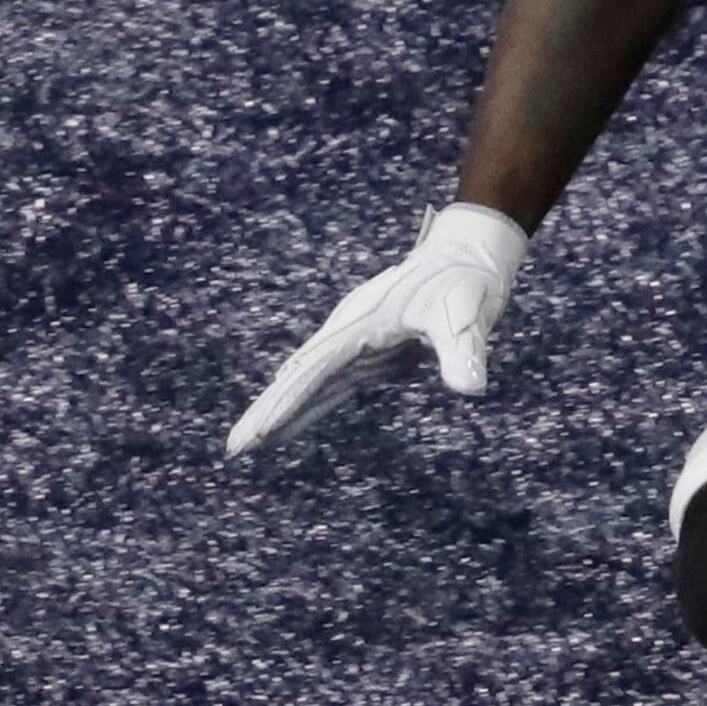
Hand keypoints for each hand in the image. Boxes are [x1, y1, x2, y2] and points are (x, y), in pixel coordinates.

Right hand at [226, 204, 531, 455]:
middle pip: (301, 379)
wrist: (468, 256)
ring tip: (250, 445)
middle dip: (269, 412)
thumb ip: (463, 352)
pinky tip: (287, 425)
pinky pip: (333, 385)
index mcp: (361, 327)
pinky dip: (309, 404)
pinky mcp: (373, 354)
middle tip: (235, 449)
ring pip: (312, 384)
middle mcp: (350, 337)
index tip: (259, 432)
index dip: (286, 402)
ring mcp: (359, 346)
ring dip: (283, 411)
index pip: (315, 371)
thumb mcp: (466, 317)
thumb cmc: (464, 281)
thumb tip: (471, 388)